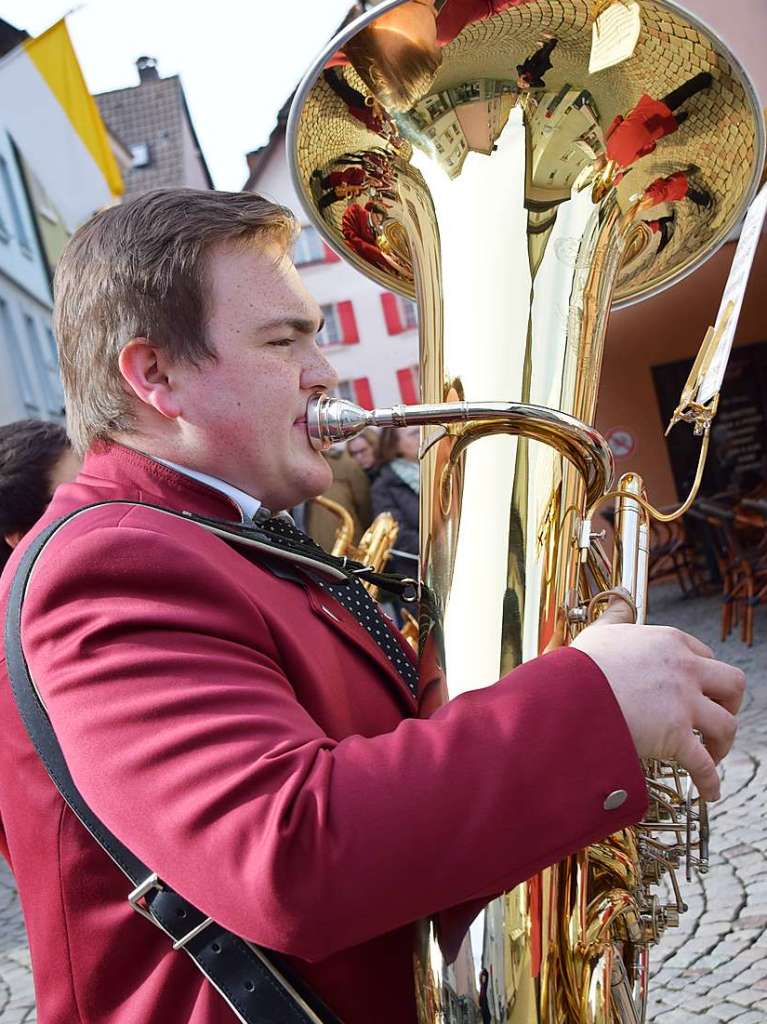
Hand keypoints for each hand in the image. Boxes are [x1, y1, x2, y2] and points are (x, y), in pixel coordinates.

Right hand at [571, 611, 745, 800]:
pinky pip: (704, 764)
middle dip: (728, 704)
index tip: (696, 690)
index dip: (703, 676)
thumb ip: (615, 616)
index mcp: (669, 642)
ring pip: (727, 725)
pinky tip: (708, 791)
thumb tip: (619, 599)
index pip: (704, 655)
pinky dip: (710, 781)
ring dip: (723, 743)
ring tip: (712, 754)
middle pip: (732, 685)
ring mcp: (683, 703)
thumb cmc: (580, 666)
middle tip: (713, 718)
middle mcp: (684, 669)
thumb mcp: (599, 632)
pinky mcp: (676, 736)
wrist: (569, 695)